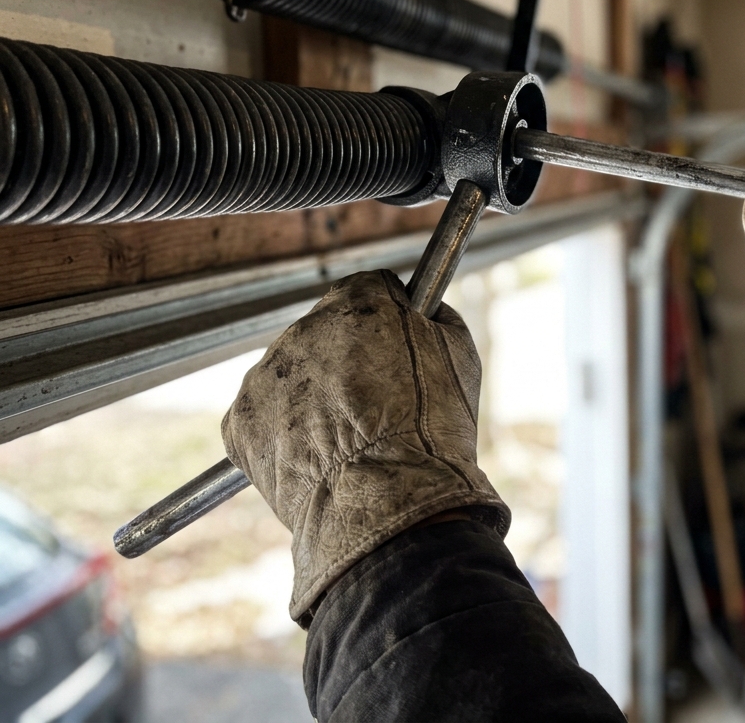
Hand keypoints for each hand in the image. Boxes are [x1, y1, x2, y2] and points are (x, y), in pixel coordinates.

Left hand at [222, 270, 508, 621]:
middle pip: (325, 334)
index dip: (388, 321)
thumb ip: (436, 316)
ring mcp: (265, 375)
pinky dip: (283, 436)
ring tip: (350, 440)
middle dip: (347, 362)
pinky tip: (319, 457)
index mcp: (359, 300)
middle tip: (376, 404)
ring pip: (292, 377)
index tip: (396, 349)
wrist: (388, 499)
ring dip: (313, 399)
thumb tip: (425, 311)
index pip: (369, 290)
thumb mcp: (460, 354)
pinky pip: (261, 419)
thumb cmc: (431, 430)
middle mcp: (303, 326)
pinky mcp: (239, 422)